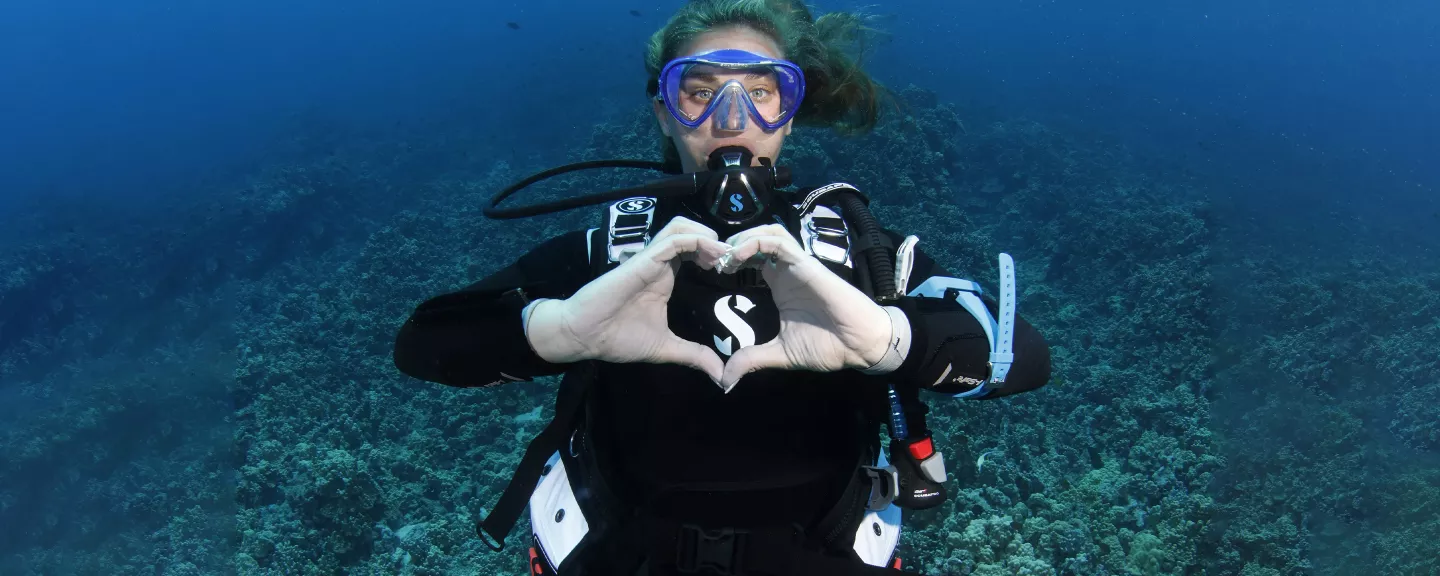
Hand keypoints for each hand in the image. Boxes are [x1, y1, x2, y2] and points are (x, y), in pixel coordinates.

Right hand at [525, 217, 734, 384]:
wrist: (583, 336)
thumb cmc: (616, 338)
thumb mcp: (665, 348)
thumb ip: (694, 356)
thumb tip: (721, 376)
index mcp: (665, 276)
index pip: (694, 250)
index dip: (716, 254)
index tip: (735, 271)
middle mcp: (659, 262)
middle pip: (690, 230)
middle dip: (716, 240)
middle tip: (734, 261)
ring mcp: (650, 259)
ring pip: (682, 227)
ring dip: (707, 235)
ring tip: (725, 255)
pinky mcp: (642, 260)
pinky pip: (673, 240)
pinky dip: (696, 241)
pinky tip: (714, 256)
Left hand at [716, 224, 896, 391]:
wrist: (860, 346)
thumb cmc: (828, 346)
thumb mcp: (780, 354)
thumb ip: (752, 359)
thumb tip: (726, 379)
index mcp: (779, 284)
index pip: (750, 258)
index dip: (729, 259)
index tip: (711, 272)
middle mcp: (787, 269)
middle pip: (755, 238)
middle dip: (731, 245)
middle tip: (711, 260)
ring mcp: (797, 264)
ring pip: (767, 232)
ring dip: (742, 239)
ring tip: (724, 257)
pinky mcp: (807, 263)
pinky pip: (778, 242)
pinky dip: (755, 243)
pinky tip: (738, 256)